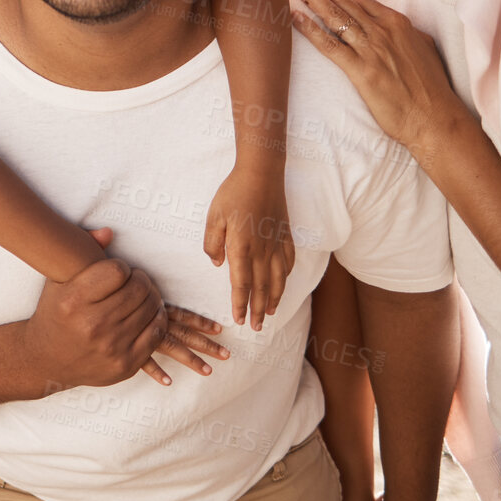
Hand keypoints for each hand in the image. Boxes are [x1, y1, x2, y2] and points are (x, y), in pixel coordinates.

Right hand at [22, 259, 227, 390]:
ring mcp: (110, 347)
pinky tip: (168, 328)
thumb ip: (84, 254)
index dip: (125, 270)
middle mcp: (94, 324)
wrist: (41, 357)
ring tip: (179, 312)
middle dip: (149, 286)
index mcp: (76, 299)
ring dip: (165, 309)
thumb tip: (108, 231)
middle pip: (141, 295)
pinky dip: (165, 333)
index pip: (118, 273)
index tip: (124, 272)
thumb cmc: (52, 314)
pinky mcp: (122, 365)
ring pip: (153, 318)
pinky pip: (155, 344)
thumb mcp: (60, 282)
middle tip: (147, 285)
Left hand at [204, 162, 295, 330]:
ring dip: (273, 299)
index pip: (241, 284)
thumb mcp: (213, 217)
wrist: (261, 173)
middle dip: (258, 310)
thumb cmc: (233, 193)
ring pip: (278, 280)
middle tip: (255, 327)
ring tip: (270, 314)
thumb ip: (212, 243)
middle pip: (261, 288)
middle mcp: (262, 251)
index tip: (239, 318)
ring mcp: (277, 244)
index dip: (240, 304)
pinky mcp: (286, 235)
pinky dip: (285, 278)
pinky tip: (282, 284)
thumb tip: (217, 264)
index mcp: (242, 248)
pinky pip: (288, 263)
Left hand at [285, 0, 470, 157]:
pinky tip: (294, 16)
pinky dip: (311, 29)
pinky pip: (330, 45)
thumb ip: (403, 33)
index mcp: (397, 22)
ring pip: (333, 15)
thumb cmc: (431, 89)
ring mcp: (371, 49)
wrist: (436, 118)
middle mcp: (382, 30)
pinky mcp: (362, 71)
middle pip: (340, 0)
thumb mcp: (422, 48)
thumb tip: (392, 24)